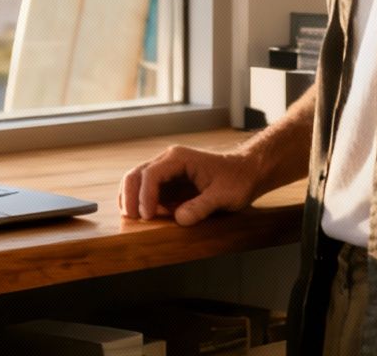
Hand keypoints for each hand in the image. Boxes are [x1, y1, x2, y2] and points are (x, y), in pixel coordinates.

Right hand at [118, 145, 265, 225]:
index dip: (144, 195)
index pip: (151, 174)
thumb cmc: (238, 180)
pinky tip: (147, 217)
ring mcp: (167, 172)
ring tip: (133, 219)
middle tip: (131, 218)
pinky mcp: (170, 184)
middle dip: (129, 196)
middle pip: (137, 174)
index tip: (147, 216)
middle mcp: (169, 161)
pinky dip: (142, 203)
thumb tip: (179, 219)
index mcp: (179, 158)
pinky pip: (148, 191)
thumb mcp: (224, 196)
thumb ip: (202, 206)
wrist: (247, 173)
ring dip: (132, 199)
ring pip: (138, 181)